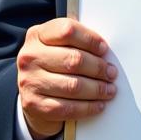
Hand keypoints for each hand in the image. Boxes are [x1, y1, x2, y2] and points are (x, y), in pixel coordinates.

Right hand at [17, 18, 117, 139]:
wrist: (30, 91)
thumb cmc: (52, 64)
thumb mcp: (58, 45)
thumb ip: (77, 42)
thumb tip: (104, 51)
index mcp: (37, 35)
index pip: (67, 31)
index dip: (90, 40)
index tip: (103, 49)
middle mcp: (30, 56)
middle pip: (73, 60)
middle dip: (98, 68)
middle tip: (111, 73)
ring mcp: (29, 81)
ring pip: (73, 86)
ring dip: (97, 89)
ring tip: (109, 89)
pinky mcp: (33, 104)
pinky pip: (67, 108)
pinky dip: (88, 108)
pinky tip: (98, 105)